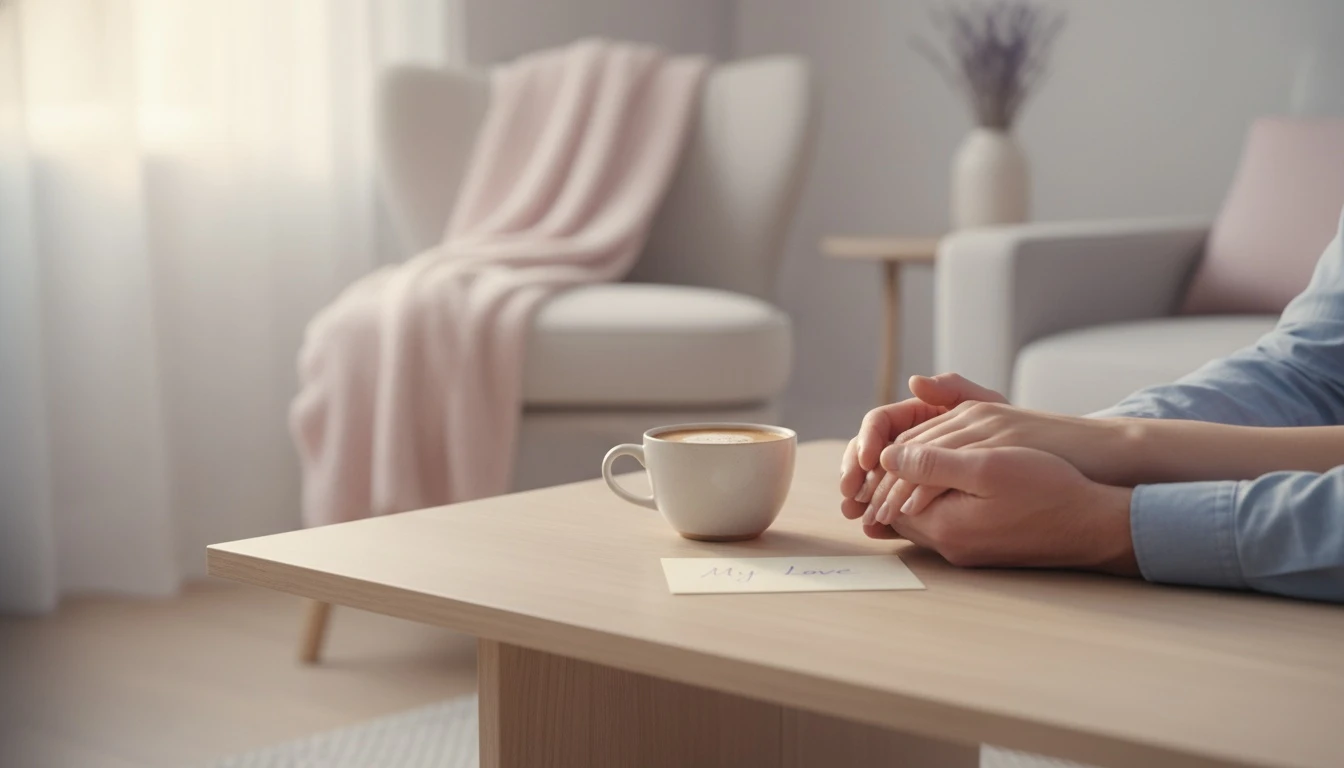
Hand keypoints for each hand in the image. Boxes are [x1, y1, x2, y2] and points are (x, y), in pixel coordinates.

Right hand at [841, 373, 1005, 534]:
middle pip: (868, 454)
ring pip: (876, 484)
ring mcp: (916, 474)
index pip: (879, 424)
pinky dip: (881, 518)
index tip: (866, 461)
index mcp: (919, 417)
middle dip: (854, 473)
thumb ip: (953, 391)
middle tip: (849, 495)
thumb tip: (914, 380)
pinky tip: (875, 531)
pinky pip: (894, 507)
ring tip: (854, 514)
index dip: (866, 440)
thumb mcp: (989, 407)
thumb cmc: (1020, 436)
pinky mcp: (923, 501)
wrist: (1045, 471)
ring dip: (861, 498)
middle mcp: (912, 444)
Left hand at [882, 443, 1138, 573]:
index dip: (879, 468)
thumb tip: (886, 456)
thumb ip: (932, 463)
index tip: (878, 442)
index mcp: (944, 526)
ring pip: (919, 516)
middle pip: (898, 511)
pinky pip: (942, 521)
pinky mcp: (980, 548)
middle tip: (881, 451)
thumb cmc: (1047, 490)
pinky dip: (932, 500)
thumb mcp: (987, 466)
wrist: (1093, 526)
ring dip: (908, 490)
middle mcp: (948, 546)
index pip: (889, 497)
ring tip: (907, 458)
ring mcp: (964, 551)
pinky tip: (941, 478)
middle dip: (887, 482)